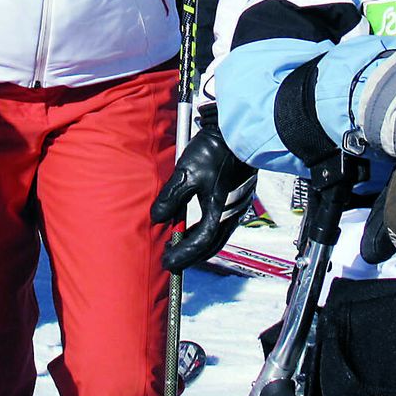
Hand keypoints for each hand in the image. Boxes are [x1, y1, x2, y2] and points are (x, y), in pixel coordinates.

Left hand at [150, 106, 256, 271]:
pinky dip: (208, 231)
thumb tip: (158, 218)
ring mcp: (237, 206)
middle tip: (171, 259)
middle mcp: (231, 214)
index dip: (182, 255)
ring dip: (199, 244)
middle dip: (191, 255)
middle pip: (211, 245)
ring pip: (218, 235)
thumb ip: (171, 198)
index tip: (166, 262)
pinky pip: (222, 224)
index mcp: (219, 212)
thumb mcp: (186, 174)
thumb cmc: (213, 152)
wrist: (238, 132)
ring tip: (180, 244)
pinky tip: (198, 225)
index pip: (199, 243)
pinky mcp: (238, 197)